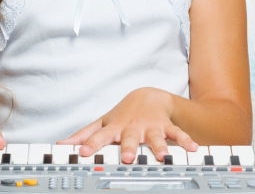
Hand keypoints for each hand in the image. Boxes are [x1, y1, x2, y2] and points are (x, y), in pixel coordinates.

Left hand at [56, 87, 197, 163]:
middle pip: (129, 139)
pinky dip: (185, 141)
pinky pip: (177, 134)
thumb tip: (61, 145)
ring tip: (162, 156)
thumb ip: (83, 135)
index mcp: (114, 128)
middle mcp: (132, 128)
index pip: (99, 137)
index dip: (90, 144)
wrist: (148, 96)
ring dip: (158, 146)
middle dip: (128, 148)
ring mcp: (150, 127)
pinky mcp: (166, 126)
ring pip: (155, 137)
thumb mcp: (102, 123)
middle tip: (127, 157)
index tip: (81, 153)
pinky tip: (193, 149)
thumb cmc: (122, 115)